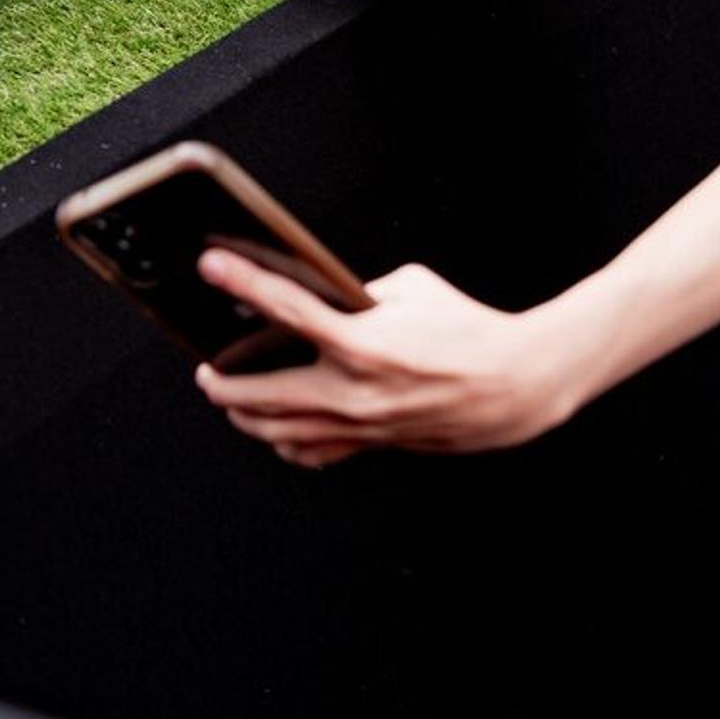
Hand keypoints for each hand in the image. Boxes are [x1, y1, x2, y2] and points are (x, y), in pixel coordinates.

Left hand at [193, 257, 573, 462]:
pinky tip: (277, 430)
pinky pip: (315, 453)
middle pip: (261, 393)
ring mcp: (361, 424)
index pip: (286, 308)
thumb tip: (326, 299)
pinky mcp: (374, 443)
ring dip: (245, 416)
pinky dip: (287, 443)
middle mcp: (353, 389)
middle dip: (221, 382)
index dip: (243, 281)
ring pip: (280, 431)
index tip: (211, 265)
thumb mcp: (412, 288)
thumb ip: (360, 293)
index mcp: (362, 341)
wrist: (514, 386)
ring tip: (230, 399)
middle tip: (205, 368)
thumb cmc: (468, 330)